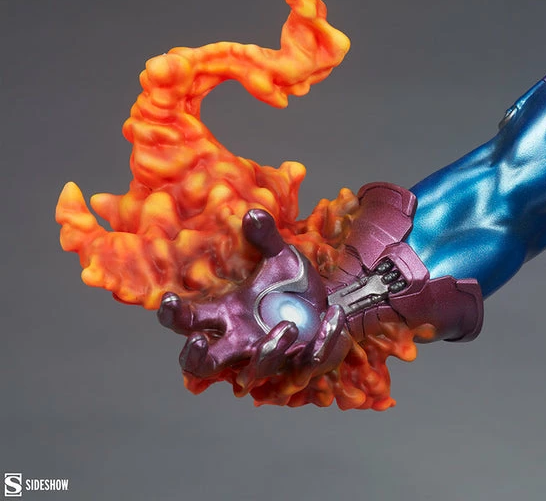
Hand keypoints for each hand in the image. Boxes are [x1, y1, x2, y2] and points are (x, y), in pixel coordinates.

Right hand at [157, 209, 350, 389]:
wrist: (335, 303)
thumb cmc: (295, 287)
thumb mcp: (282, 259)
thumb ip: (266, 239)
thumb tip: (253, 213)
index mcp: (228, 315)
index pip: (189, 322)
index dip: (174, 315)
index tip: (167, 300)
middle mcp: (241, 342)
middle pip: (201, 367)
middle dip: (195, 359)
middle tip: (198, 341)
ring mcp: (270, 359)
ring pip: (252, 374)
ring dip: (268, 351)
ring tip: (288, 326)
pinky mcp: (302, 366)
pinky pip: (307, 365)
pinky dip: (321, 341)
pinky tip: (333, 316)